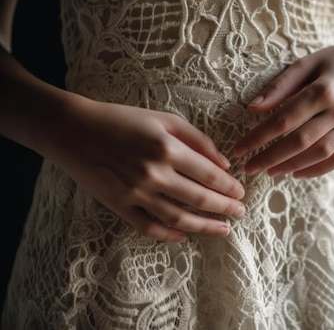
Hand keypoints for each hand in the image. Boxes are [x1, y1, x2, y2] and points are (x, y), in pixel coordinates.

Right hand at [48, 98, 244, 241]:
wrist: (73, 130)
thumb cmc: (122, 120)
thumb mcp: (163, 119)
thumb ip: (197, 139)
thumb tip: (224, 163)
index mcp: (167, 148)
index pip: (209, 174)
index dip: (229, 186)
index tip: (241, 193)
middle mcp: (154, 173)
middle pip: (199, 198)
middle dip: (225, 208)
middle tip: (240, 212)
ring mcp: (136, 193)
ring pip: (178, 218)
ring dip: (205, 226)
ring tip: (223, 229)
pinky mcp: (119, 206)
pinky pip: (149, 228)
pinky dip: (170, 235)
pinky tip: (186, 235)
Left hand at [234, 38, 333, 177]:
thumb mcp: (308, 62)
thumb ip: (280, 85)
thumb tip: (253, 107)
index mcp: (324, 90)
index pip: (284, 119)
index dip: (258, 137)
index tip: (239, 149)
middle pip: (300, 141)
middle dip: (271, 157)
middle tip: (248, 167)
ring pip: (320, 153)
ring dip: (292, 166)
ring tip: (270, 171)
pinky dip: (317, 169)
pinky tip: (297, 172)